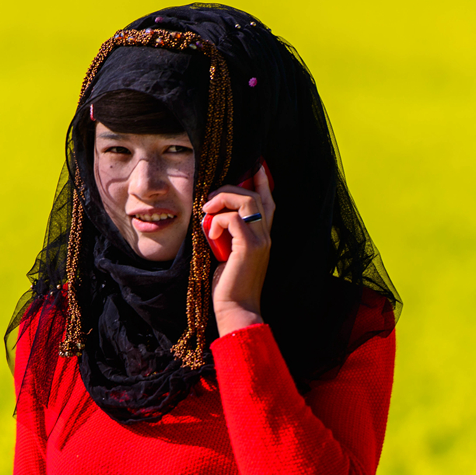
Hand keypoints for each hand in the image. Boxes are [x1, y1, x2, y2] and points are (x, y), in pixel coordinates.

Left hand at [201, 164, 274, 336]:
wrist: (235, 310)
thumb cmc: (228, 285)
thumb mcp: (227, 253)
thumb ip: (226, 234)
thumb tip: (211, 216)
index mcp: (263, 236)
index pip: (268, 200)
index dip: (262, 181)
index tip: (255, 165)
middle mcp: (266, 235)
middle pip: (255, 195)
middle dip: (229, 190)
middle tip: (209, 203)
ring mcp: (261, 241)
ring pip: (247, 201)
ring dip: (222, 201)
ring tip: (207, 213)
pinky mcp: (250, 248)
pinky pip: (234, 219)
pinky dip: (218, 221)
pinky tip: (210, 234)